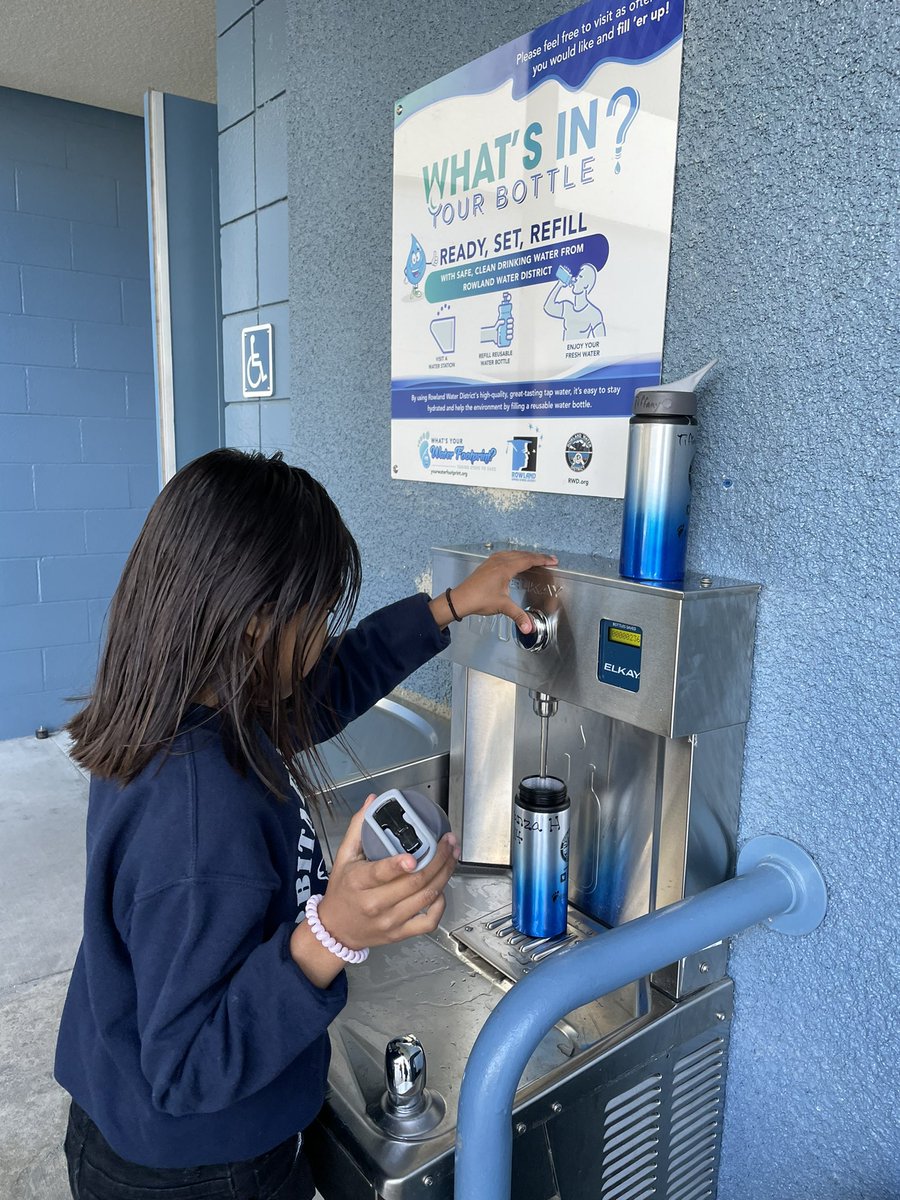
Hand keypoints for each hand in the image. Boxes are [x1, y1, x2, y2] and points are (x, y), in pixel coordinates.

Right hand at [291, 796, 458, 984]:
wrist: (336, 930)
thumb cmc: (341, 891)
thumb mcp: (343, 856)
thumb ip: (358, 827)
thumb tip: (372, 801)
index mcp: (359, 882)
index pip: (381, 873)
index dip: (399, 865)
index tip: (414, 856)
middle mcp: (376, 903)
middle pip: (415, 882)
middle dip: (438, 859)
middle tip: (448, 842)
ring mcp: (390, 920)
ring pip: (426, 898)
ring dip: (444, 875)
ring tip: (452, 856)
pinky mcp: (400, 933)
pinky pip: (428, 922)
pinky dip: (440, 905)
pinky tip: (442, 889)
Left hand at [429, 549, 557, 633]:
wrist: (460, 599)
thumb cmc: (480, 600)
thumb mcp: (502, 607)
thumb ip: (518, 616)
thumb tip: (529, 628)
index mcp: (505, 568)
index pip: (528, 560)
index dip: (542, 560)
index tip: (554, 561)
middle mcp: (499, 561)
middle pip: (522, 554)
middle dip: (537, 557)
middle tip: (549, 560)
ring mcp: (492, 561)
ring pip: (513, 553)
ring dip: (526, 555)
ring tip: (535, 560)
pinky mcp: (487, 564)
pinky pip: (505, 555)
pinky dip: (515, 556)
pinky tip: (515, 560)